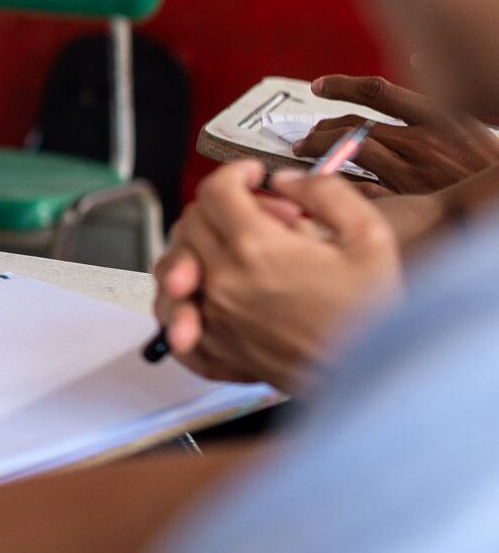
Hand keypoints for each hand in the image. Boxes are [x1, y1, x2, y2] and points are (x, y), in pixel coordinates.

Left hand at [153, 160, 401, 390]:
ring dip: (196, 249)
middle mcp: (225, 282)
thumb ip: (325, 193)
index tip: (252, 177)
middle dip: (224, 208)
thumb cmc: (375, 314)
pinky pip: (172, 320)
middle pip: (192, 223)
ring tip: (236, 253)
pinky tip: (207, 294)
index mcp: (257, 249)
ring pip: (171, 267)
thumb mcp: (369, 237)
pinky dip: (181, 303)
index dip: (234, 173)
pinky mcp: (215, 351)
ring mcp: (214, 319)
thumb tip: (286, 181)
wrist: (380, 379)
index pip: (214, 191)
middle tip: (267, 220)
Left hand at [296, 74, 498, 194]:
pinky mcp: (407, 201)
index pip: (376, 91)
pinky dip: (339, 182)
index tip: (319, 86)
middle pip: (354, 125)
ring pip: (349, 151)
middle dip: (321, 126)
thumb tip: (419, 56)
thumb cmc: (488, 162)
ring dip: (319, 149)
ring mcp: (413, 173)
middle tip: (307, 132)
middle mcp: (421, 142)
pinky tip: (326, 179)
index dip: (341, 86)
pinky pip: (361, 189)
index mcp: (436, 117)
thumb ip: (439, 90)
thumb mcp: (471, 119)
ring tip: (306, 151)